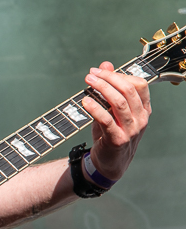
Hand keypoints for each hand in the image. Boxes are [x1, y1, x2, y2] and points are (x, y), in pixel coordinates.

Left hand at [81, 62, 150, 180]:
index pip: (139, 84)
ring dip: (101, 89)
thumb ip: (110, 87)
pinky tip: (85, 101)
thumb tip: (105, 64)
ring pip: (118, 103)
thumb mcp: (111, 110)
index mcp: (143, 109)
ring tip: (88, 82)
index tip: (101, 71)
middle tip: (91, 74)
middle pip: (128, 90)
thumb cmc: (111, 133)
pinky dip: (95, 108)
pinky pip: (107, 120)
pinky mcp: (118, 140)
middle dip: (108, 78)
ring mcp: (131, 130)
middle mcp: (141, 119)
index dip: (120, 75)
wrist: (109, 163)